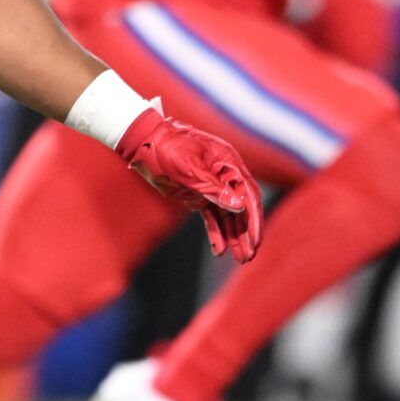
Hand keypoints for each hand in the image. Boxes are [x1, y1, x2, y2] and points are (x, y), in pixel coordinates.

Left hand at [116, 108, 261, 262]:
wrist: (144, 141)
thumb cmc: (167, 149)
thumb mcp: (189, 169)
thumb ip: (214, 189)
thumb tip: (240, 207)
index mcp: (228, 163)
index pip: (248, 195)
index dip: (254, 220)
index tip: (256, 241)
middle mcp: (224, 175)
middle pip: (242, 208)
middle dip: (247, 233)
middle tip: (250, 256)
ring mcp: (212, 186)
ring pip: (228, 215)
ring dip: (234, 236)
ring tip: (242, 259)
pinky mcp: (198, 194)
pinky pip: (212, 216)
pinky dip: (216, 232)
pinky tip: (220, 251)